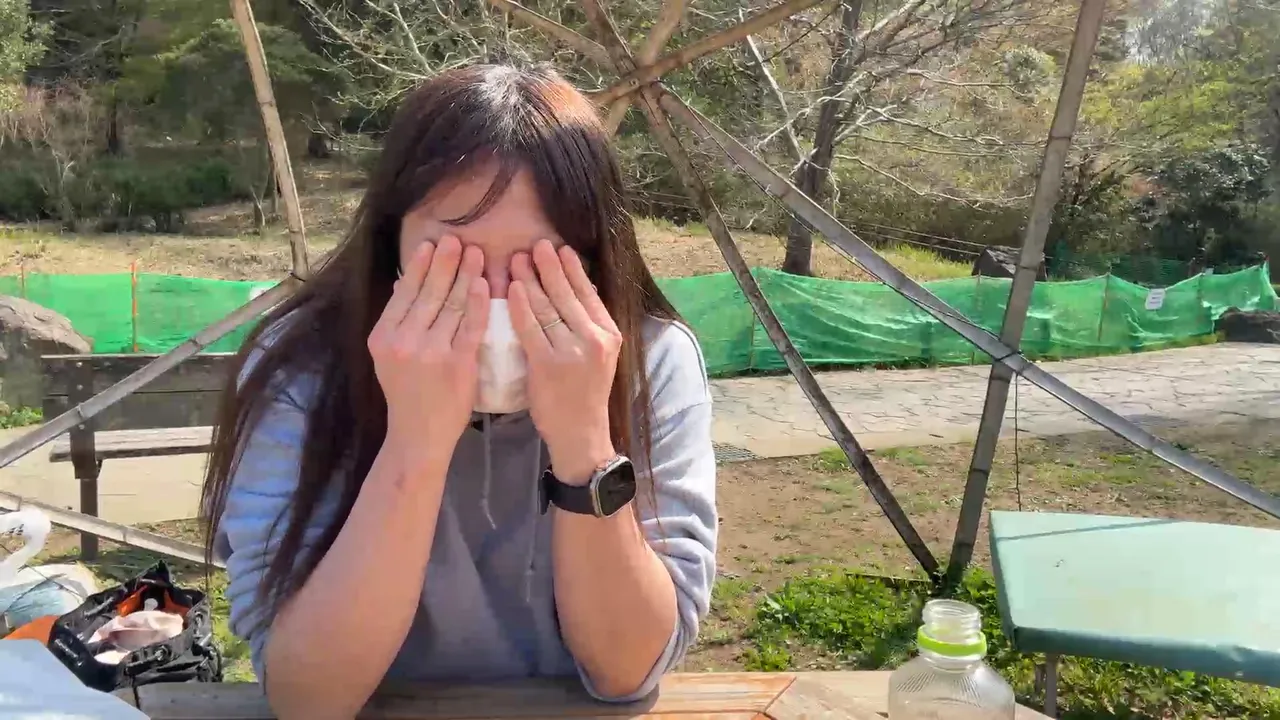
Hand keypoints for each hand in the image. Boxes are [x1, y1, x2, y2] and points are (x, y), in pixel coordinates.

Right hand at [368, 235, 488, 465]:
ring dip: (465, 275)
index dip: (420, 265)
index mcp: (383, 336)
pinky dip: (478, 302)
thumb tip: (400, 283)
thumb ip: (396, 321)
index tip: (432, 244)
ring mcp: (431, 353)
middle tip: (457, 239)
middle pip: (429, 292)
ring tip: (476, 253)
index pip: (404, 292)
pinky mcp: (458, 364)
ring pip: (451, 305)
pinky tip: (484, 283)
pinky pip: (471, 326)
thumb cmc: (406, 393)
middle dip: (445, 262)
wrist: (418, 435)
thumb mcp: (387, 356)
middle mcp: (403, 341)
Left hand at [509, 240, 620, 485]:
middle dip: (549, 266)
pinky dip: (520, 306)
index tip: (559, 248)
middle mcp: (594, 339)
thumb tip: (569, 289)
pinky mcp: (548, 366)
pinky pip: (530, 328)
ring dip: (531, 279)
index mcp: (609, 333)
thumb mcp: (598, 355)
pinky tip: (510, 289)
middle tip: (535, 244)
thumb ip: (586, 325)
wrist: (581, 432)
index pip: (588, 293)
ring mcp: (572, 352)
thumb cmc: (583, 393)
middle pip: (567, 294)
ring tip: (517, 259)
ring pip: (548, 307)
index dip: (572, 268)